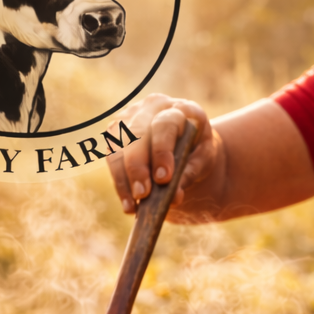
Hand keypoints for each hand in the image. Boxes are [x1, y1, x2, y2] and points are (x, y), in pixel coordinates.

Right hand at [106, 94, 217, 213]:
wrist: (188, 147)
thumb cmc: (197, 153)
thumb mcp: (202, 162)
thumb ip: (189, 174)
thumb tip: (173, 196)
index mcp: (180, 109)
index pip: (165, 125)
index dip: (161, 151)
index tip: (163, 179)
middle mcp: (153, 107)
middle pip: (136, 134)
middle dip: (138, 167)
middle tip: (142, 194)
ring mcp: (131, 117)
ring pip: (119, 146)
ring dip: (124, 178)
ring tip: (133, 205)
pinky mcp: (117, 132)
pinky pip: (111, 157)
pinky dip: (119, 183)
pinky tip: (128, 203)